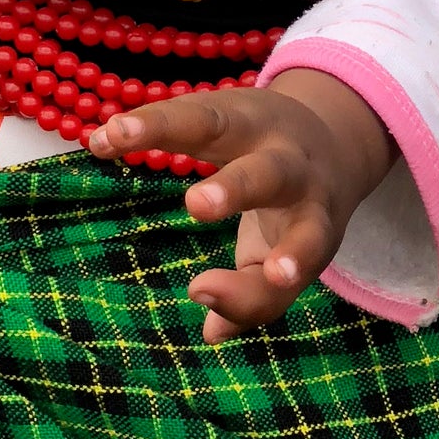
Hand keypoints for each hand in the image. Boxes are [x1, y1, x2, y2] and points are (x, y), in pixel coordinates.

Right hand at [90, 70, 392, 340]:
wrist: (335, 138)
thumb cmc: (297, 218)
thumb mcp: (285, 258)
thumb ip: (253, 296)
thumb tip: (212, 332)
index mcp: (316, 218)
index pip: (297, 251)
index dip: (264, 275)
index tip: (205, 288)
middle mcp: (296, 171)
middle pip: (270, 175)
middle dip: (236, 187)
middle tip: (198, 204)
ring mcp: (261, 132)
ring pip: (219, 124)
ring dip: (169, 129)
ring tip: (120, 136)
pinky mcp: (228, 106)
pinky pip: (183, 109)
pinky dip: (143, 122)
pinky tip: (103, 137)